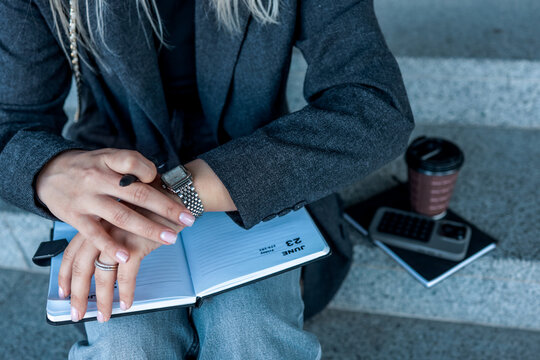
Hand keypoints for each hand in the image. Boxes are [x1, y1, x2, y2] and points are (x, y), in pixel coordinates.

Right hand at [36, 148, 194, 262]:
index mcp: (108, 160)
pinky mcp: (75, 217)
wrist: (48, 172)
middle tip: (188, 218)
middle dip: (165, 207)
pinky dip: (110, 246)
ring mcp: (86, 199)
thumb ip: (131, 165)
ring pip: (121, 216)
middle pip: (137, 193)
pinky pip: (95, 234)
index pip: (134, 162)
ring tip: (170, 238)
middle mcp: (98, 178)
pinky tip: (127, 256)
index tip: (169, 184)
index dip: (152, 172)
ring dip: (148, 229)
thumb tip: (158, 179)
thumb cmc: (89, 166)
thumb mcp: (107, 157)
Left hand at [58, 205, 183, 321]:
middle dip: (78, 294)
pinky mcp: (135, 244)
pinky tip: (127, 303)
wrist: (173, 194)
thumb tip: (104, 258)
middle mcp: (102, 229)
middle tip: (78, 313)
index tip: (64, 292)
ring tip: (105, 315)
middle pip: (81, 267)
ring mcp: (117, 236)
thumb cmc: (151, 206)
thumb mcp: (123, 216)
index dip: (65, 275)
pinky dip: (126, 292)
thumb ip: (110, 232)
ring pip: (102, 275)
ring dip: (103, 299)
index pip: (71, 252)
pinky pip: (126, 276)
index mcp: (96, 222)